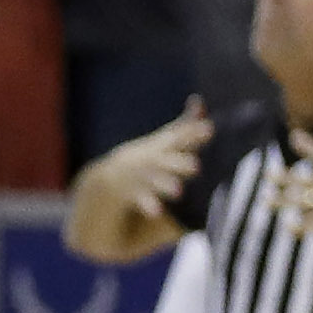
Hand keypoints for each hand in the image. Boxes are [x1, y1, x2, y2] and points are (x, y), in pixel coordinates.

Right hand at [103, 96, 212, 219]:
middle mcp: (146, 159)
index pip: (176, 138)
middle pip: (163, 159)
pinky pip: (139, 199)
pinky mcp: (127, 193)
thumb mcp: (163, 140)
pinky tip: (156, 212)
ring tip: (178, 191)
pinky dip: (147, 204)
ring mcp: (135, 175)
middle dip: (178, 162)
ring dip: (163, 184)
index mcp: (159, 147)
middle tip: (195, 167)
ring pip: (150, 179)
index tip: (209, 129)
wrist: (104, 181)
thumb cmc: (146, 160)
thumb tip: (199, 100)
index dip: (192, 134)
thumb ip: (184, 125)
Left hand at [268, 126, 312, 235]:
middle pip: (301, 180)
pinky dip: (299, 227)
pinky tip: (289, 228)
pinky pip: (310, 224)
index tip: (294, 136)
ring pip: (298, 201)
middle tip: (266, 174)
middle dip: (282, 177)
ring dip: (279, 201)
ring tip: (264, 200)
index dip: (308, 145)